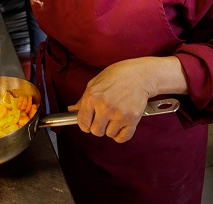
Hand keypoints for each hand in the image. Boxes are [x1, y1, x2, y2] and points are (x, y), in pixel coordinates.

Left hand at [68, 56, 187, 142]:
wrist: (140, 74)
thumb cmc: (117, 75)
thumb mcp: (95, 82)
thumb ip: (83, 99)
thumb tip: (72, 109)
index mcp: (92, 97)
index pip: (82, 122)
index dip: (85, 124)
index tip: (88, 123)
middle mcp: (104, 107)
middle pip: (95, 131)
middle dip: (98, 127)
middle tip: (103, 118)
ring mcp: (119, 114)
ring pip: (109, 134)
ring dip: (111, 129)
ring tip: (115, 116)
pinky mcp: (132, 119)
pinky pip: (123, 137)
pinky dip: (121, 135)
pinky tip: (121, 126)